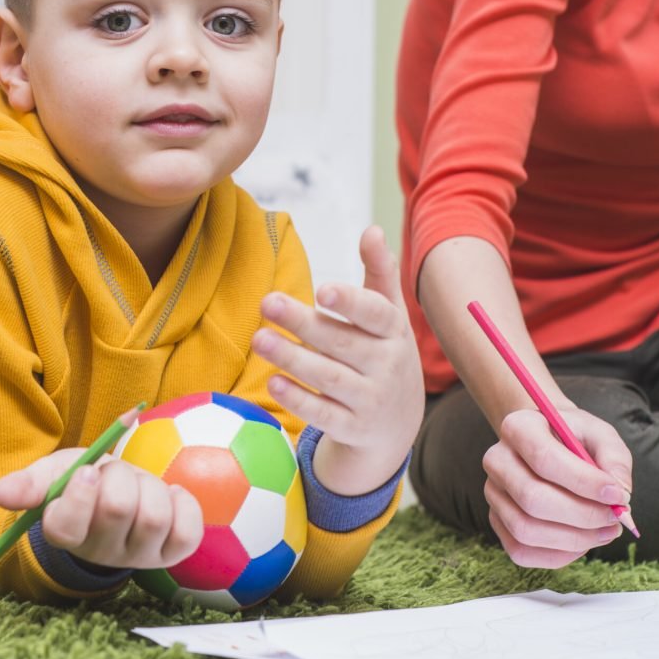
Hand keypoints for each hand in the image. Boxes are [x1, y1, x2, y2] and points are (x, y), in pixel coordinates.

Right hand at [0, 450, 203, 569]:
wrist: (120, 490)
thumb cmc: (86, 481)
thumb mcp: (56, 473)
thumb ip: (32, 482)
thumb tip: (0, 492)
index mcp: (67, 532)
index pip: (66, 527)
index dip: (80, 496)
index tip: (88, 470)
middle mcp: (102, 551)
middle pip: (117, 511)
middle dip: (119, 477)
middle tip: (113, 474)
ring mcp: (139, 555)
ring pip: (154, 517)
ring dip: (150, 487)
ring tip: (139, 485)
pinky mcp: (172, 551)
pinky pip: (188, 530)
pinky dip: (182, 502)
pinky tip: (169, 495)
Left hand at [251, 225, 423, 494]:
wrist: (398, 423)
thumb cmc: (384, 353)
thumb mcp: (389, 314)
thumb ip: (379, 273)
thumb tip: (372, 229)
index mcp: (394, 331)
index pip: (375, 314)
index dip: (351, 302)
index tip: (322, 290)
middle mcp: (387, 365)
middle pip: (342, 343)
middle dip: (304, 323)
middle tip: (267, 302)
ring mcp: (371, 399)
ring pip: (330, 378)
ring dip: (293, 359)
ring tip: (259, 339)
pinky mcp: (353, 428)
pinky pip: (324, 414)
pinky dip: (299, 399)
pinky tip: (272, 381)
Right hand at [483, 407, 632, 567]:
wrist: (547, 443)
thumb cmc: (573, 438)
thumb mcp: (599, 434)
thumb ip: (614, 458)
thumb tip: (619, 493)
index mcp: (518, 427)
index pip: (544, 458)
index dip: (584, 482)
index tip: (618, 495)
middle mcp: (497, 459)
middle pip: (532, 498)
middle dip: (582, 516)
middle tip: (614, 518)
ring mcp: (492, 492)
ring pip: (525, 530)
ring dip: (574, 539)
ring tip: (604, 531)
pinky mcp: (496, 520)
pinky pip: (520, 551)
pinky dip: (558, 555)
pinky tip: (582, 541)